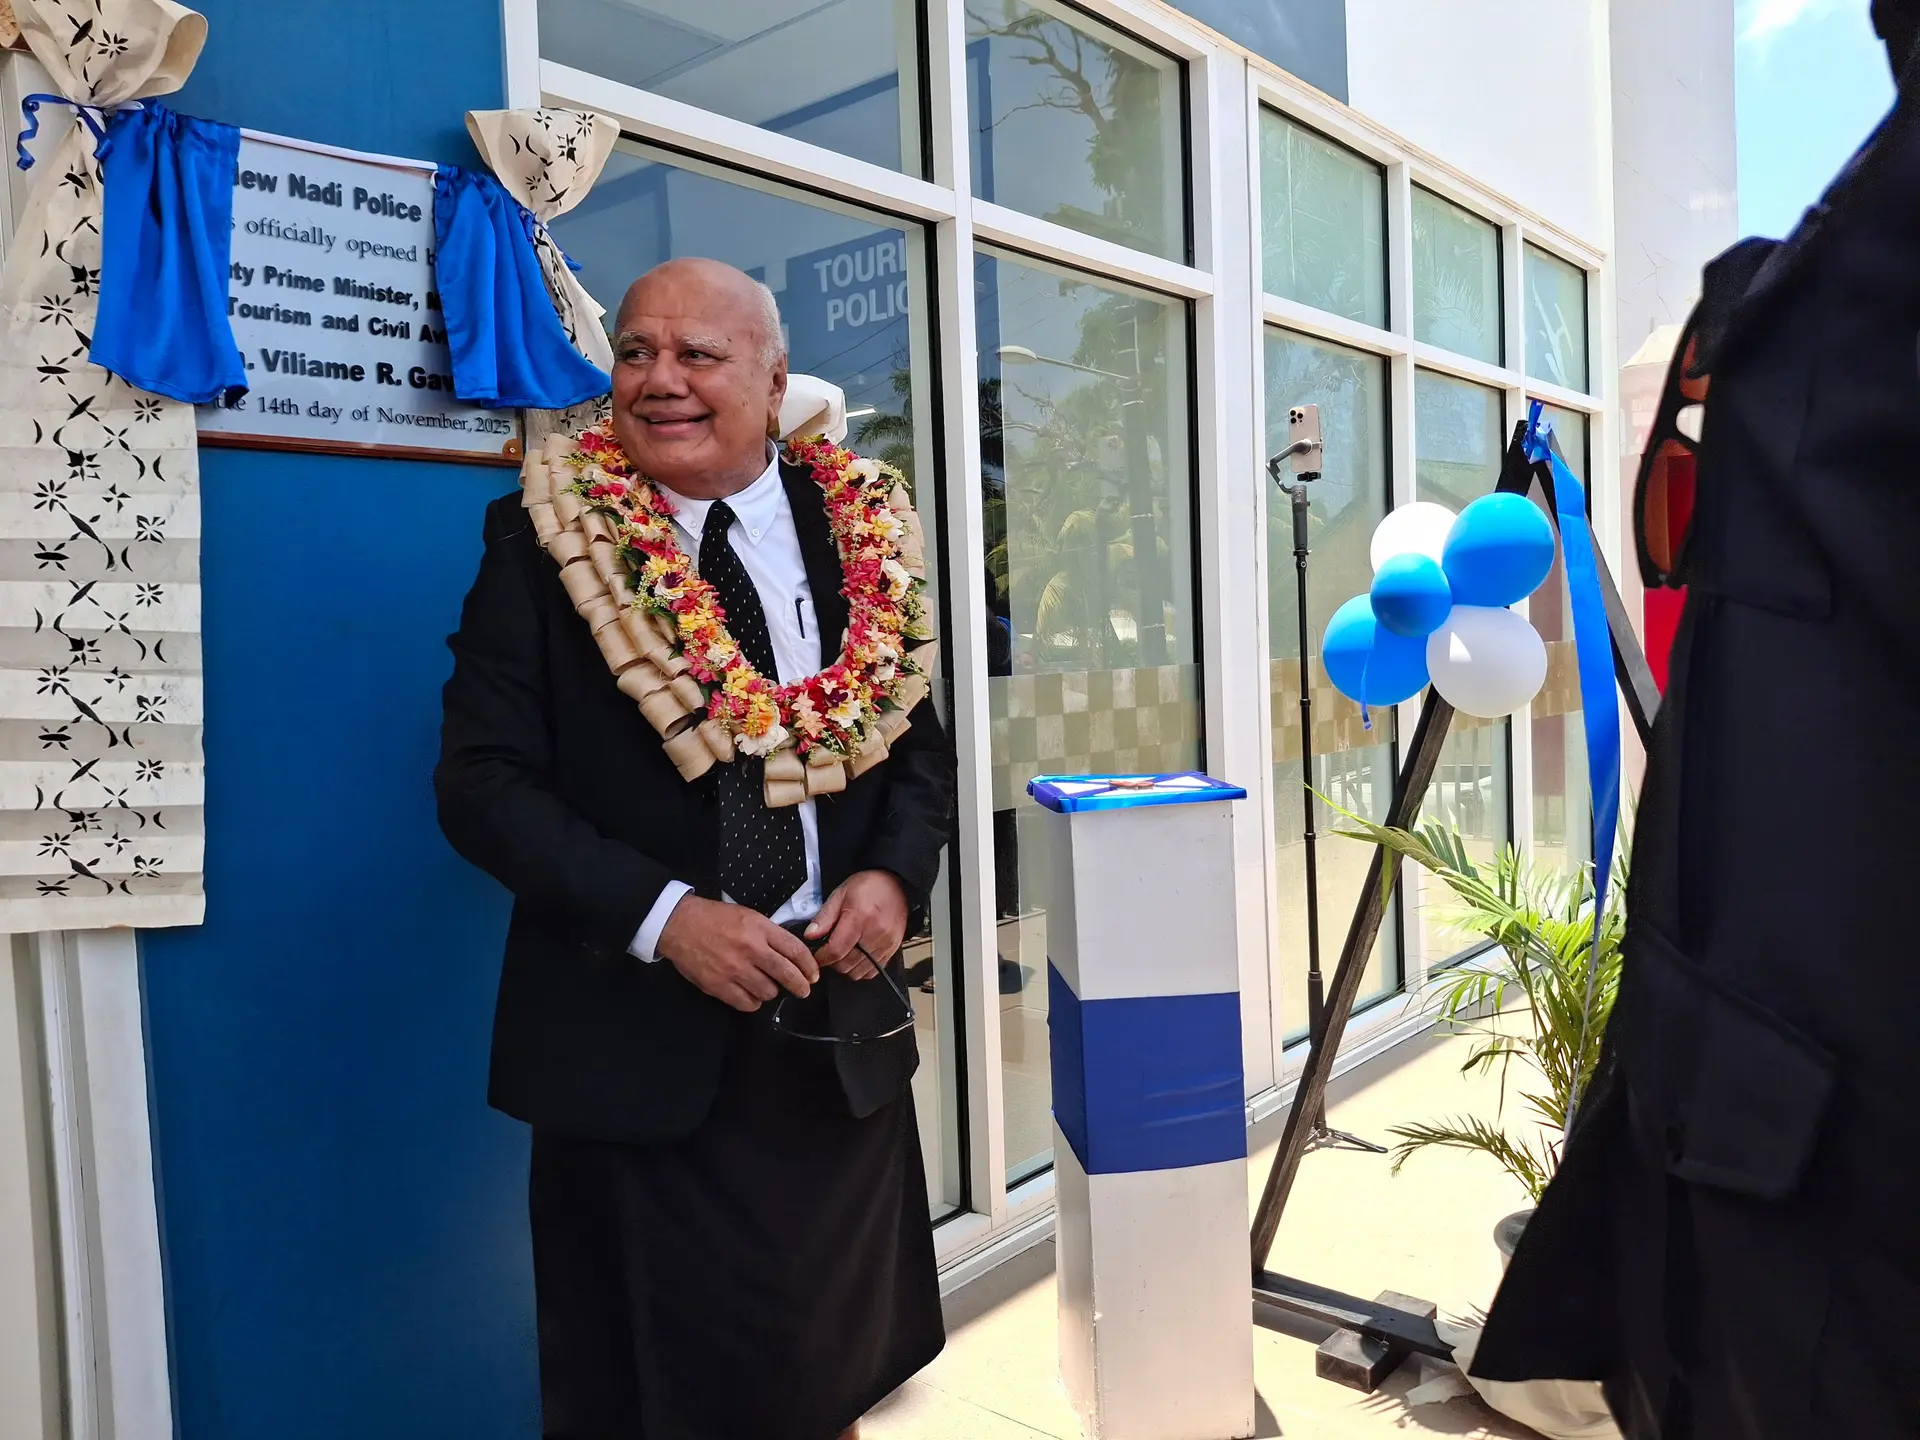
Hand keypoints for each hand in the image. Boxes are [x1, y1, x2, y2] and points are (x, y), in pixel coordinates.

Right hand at [658, 895, 819, 1011]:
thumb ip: (769, 934)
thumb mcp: (748, 915)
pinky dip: (753, 1002)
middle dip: (800, 986)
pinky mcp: (719, 985)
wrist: (679, 924)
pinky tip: (750, 995)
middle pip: (787, 974)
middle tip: (803, 990)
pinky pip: (747, 1003)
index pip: (795, 950)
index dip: (809, 966)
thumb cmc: (714, 918)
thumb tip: (791, 954)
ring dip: (771, 992)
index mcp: (760, 928)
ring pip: (768, 992)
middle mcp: (750, 949)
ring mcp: (734, 969)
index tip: (813, 974)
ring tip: (766, 986)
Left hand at [805, 870, 907, 979]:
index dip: (821, 957)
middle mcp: (875, 933)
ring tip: (842, 952)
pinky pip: (872, 971)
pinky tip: (856, 955)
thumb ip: (824, 917)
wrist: (896, 884)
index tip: (816, 955)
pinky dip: (860, 968)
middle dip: (831, 962)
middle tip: (828, 951)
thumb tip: (810, 936)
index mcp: (859, 917)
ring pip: (858, 972)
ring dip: (845, 967)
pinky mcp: (892, 950)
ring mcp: (885, 944)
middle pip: (846, 965)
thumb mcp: (840, 894)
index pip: (835, 950)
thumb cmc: (868, 887)